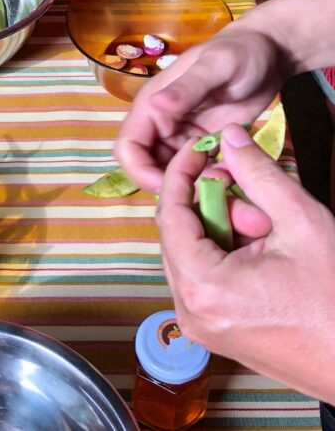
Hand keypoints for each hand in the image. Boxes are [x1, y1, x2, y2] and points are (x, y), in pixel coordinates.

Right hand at [114, 28, 285, 192]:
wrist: (270, 53)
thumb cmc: (240, 52)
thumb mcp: (216, 66)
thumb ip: (187, 88)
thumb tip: (155, 105)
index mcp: (152, 106)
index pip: (128, 149)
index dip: (141, 173)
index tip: (173, 188)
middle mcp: (162, 125)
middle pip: (149, 169)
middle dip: (173, 186)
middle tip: (208, 193)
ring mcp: (183, 138)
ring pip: (175, 176)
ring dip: (196, 187)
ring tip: (229, 185)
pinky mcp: (206, 147)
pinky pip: (200, 173)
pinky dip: (214, 182)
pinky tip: (238, 180)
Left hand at [157, 125, 334, 402]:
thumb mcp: (300, 222)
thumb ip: (258, 174)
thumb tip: (230, 137)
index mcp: (202, 286)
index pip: (169, 212)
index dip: (182, 172)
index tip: (201, 148)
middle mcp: (190, 311)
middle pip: (178, 232)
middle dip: (214, 204)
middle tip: (256, 202)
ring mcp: (201, 326)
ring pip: (192, 252)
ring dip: (224, 229)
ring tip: (269, 231)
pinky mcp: (216, 333)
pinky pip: (204, 277)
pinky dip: (226, 253)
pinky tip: (265, 252)